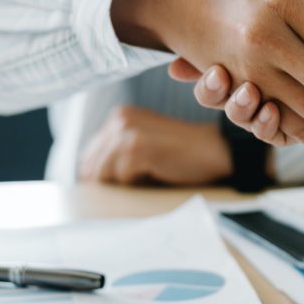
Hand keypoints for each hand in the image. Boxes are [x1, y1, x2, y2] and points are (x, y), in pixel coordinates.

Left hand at [78, 106, 232, 185]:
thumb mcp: (143, 144)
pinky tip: (155, 175)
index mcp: (119, 116)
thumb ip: (117, 153)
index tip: (113, 187)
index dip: (98, 175)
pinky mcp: (136, 147)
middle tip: (134, 186)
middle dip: (109, 182)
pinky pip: (122, 178)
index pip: (89, 154)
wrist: (214, 150)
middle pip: (93, 165)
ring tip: (148, 179)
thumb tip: (89, 179)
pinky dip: (137, 184)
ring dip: (125, 183)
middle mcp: (119, 119)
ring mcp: (127, 132)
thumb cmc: (181, 153)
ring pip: (105, 174)